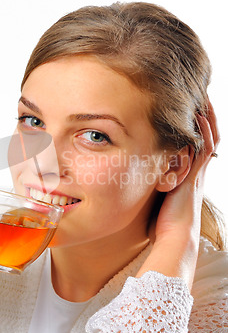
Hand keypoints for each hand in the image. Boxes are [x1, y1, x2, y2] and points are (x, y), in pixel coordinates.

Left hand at [137, 100, 219, 288]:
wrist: (174, 237)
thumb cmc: (163, 223)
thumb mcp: (154, 198)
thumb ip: (146, 184)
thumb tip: (126, 177)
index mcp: (185, 173)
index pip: (192, 143)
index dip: (192, 126)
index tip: (185, 108)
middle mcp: (193, 169)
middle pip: (203, 136)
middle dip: (201, 116)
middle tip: (197, 95)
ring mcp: (195, 171)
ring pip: (207, 137)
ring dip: (205, 117)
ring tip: (200, 97)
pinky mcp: (193, 174)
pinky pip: (202, 147)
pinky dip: (203, 130)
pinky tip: (199, 114)